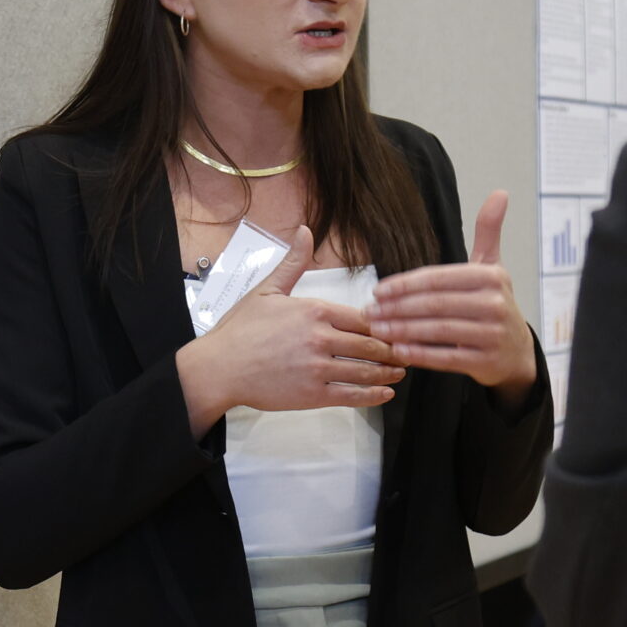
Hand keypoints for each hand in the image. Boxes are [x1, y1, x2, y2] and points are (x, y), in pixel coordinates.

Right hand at [176, 225, 404, 436]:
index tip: (395, 328)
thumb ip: (294, 262)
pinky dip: (373, 395)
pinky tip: (384, 394)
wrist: (219, 368)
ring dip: (388, 373)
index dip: (383, 325)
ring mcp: (318, 368)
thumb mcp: (267, 289)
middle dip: (393, 350)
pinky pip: (352, 395)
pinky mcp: (313, 395)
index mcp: (315, 310)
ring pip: (366, 370)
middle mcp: (321, 338)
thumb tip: (305, 231)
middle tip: (406, 352)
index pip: (362, 317)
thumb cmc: (241, 330)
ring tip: (399, 373)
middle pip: (371, 345)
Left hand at [369, 192, 539, 406]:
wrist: (517, 353)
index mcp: (492, 276)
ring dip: (401, 330)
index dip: (404, 284)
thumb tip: (500, 192)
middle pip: (434, 304)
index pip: (438, 278)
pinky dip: (419, 354)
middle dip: (396, 308)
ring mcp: (492, 334)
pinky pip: (446, 357)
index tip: (377, 290)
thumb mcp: (493, 267)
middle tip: (369, 311)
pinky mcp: (486, 361)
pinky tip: (398, 350)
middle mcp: (495, 304)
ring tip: (376, 330)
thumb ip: (489, 232)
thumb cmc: (494, 305)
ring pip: (437, 331)